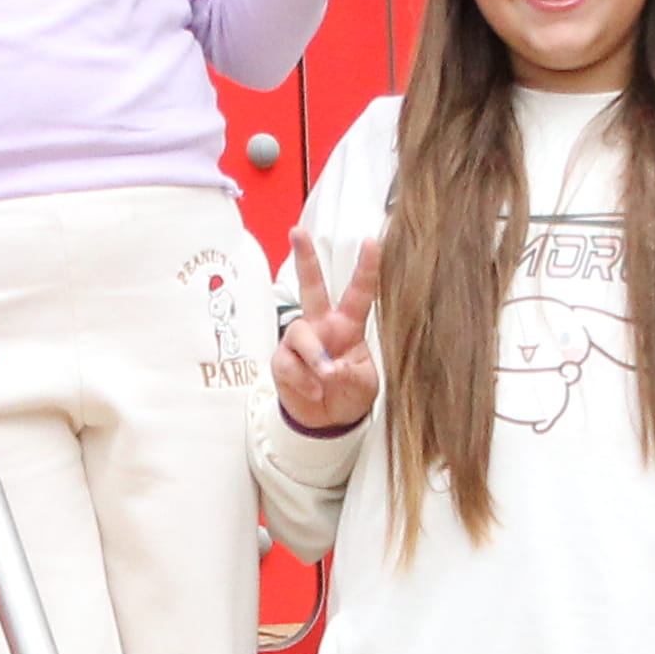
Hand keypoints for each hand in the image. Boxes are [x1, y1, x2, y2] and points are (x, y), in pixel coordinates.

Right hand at [273, 240, 381, 436]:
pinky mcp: (282, 360)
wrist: (326, 422)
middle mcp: (321, 326)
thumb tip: (328, 369)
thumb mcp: (363, 385)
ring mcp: (299, 342)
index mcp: (348, 326)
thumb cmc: (348, 395)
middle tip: (297, 231)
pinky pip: (287, 364)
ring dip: (313, 358)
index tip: (372, 241)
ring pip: (300, 335)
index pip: (359, 293)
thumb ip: (350, 374)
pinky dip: (302, 381)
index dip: (366, 268)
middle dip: (305, 258)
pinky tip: (312, 392)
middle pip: (311, 287)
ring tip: (325, 380)